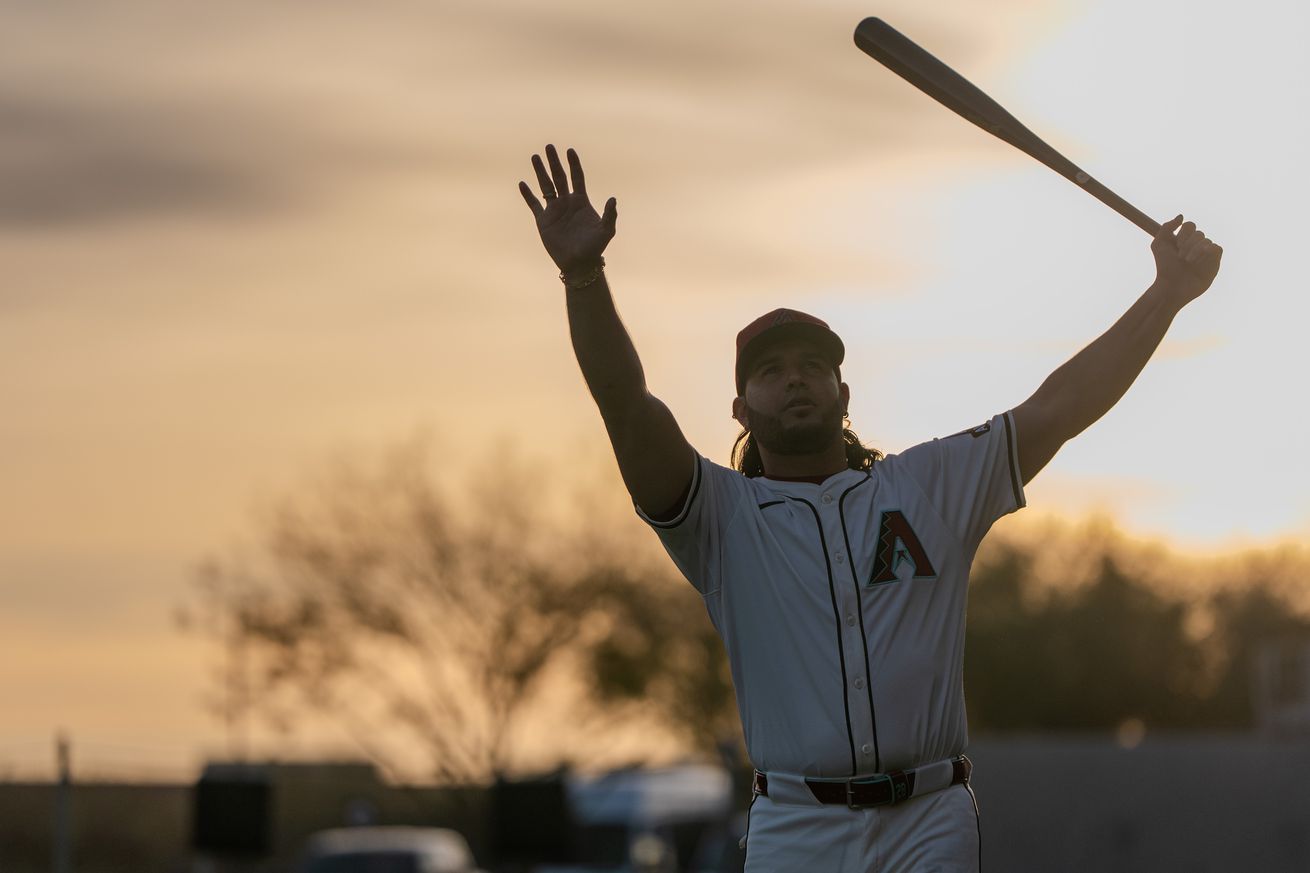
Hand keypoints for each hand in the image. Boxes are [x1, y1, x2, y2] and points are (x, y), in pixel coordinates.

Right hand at [519, 144, 617, 273]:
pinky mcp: (543, 221)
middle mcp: (567, 202)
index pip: (577, 177)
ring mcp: (554, 210)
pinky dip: (528, 194)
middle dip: (554, 162)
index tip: (569, 150)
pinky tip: (522, 183)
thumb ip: (610, 214)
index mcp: (581, 202)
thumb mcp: (606, 230)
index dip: (574, 164)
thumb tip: (613, 198)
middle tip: (549, 146)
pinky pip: (534, 204)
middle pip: (560, 176)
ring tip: (535, 156)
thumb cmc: (595, 248)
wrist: (579, 263)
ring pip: (546, 186)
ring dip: (540, 172)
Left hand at [1151, 214, 1222, 305]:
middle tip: (1180, 257)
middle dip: (1189, 244)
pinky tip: (1200, 258)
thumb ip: (1167, 227)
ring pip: (1207, 241)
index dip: (1185, 232)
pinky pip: (1218, 248)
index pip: (1190, 225)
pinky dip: (1209, 251)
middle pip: (1199, 233)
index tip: (1177, 244)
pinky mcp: (1214, 263)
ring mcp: (1205, 254)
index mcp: (1183, 240)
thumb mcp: (1159, 245)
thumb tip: (1181, 216)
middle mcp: (1195, 246)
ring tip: (1188, 262)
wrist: (1171, 287)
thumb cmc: (1164, 267)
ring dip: (1196, 250)